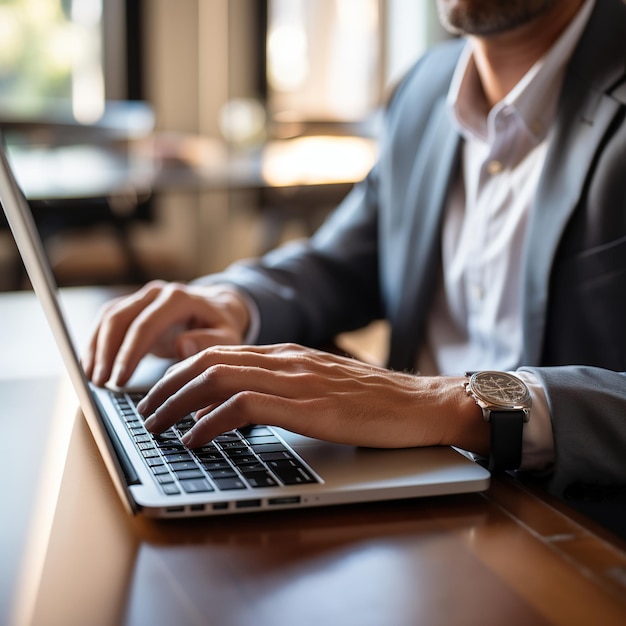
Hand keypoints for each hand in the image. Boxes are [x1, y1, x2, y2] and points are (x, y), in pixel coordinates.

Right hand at [82, 280, 250, 386]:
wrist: (216, 309)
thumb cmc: (221, 327)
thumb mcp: (227, 338)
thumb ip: (208, 342)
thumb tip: (181, 345)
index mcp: (179, 299)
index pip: (146, 324)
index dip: (130, 352)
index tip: (120, 379)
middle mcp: (157, 293)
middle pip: (120, 318)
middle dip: (106, 353)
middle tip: (101, 383)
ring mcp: (142, 297)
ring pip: (108, 317)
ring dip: (96, 348)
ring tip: (92, 379)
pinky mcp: (132, 306)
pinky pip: (107, 320)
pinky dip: (95, 342)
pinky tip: (91, 365)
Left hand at [138, 343, 487, 452]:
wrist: (419, 404)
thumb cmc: (373, 401)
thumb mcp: (320, 385)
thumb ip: (281, 387)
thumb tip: (238, 404)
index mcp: (288, 354)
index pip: (218, 352)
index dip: (179, 371)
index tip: (159, 394)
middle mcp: (287, 359)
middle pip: (208, 361)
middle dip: (167, 386)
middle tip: (145, 412)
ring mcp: (297, 380)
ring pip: (219, 378)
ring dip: (178, 402)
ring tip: (157, 426)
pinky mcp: (309, 407)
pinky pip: (244, 406)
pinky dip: (211, 422)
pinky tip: (196, 438)